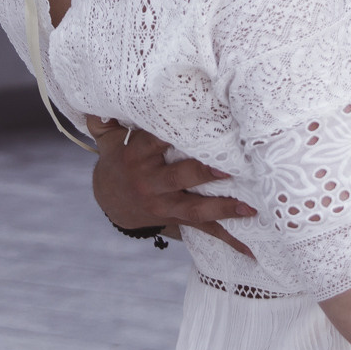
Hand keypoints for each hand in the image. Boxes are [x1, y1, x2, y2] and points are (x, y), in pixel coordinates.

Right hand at [87, 115, 256, 255]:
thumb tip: (98, 100)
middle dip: (202, 173)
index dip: (170, 132)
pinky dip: (229, 239)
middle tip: (228, 166)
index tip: (194, 121)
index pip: (154, 141)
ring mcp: (164, 204)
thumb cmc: (118, 161)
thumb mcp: (108, 140)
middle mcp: (150, 182)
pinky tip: (252, 249)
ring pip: (194, 208)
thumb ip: (106, 119)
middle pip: (177, 178)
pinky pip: (205, 230)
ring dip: (222, 208)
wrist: (112, 202)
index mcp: (136, 157)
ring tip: (248, 207)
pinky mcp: (177, 219)